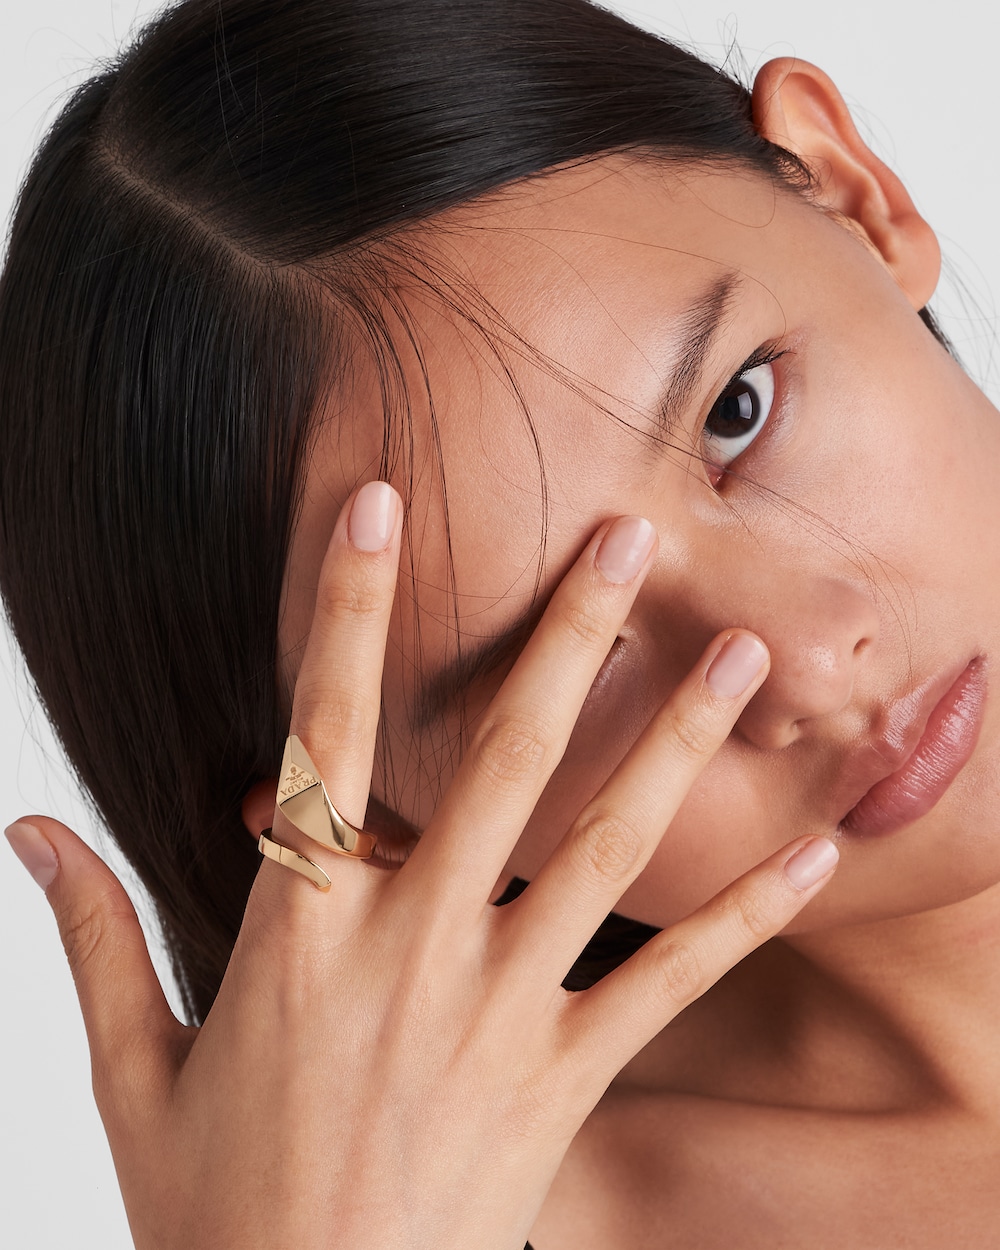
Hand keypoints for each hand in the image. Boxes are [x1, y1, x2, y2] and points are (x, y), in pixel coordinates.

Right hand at [5, 481, 837, 1249]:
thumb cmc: (217, 1215)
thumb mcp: (133, 1072)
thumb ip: (89, 936)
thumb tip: (28, 830)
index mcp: (296, 934)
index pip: (319, 737)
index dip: (343, 613)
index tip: (374, 508)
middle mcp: (410, 948)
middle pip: (501, 760)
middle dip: (568, 636)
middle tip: (625, 537)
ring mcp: (499, 1010)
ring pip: (604, 848)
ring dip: (675, 740)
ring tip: (739, 651)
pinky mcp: (565, 1079)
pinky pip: (669, 984)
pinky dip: (743, 916)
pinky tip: (814, 853)